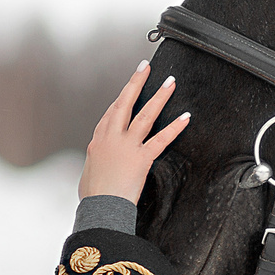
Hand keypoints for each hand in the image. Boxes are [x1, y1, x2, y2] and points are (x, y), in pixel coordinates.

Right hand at [80, 61, 187, 204]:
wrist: (100, 208)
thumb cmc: (94, 197)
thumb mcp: (89, 175)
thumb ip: (98, 165)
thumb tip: (100, 167)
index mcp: (98, 141)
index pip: (110, 114)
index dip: (121, 99)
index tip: (129, 90)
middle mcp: (111, 138)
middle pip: (124, 103)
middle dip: (136, 82)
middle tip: (146, 66)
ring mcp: (126, 146)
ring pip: (145, 115)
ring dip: (159, 96)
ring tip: (170, 82)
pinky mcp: (141, 158)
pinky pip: (161, 139)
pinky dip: (175, 127)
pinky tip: (185, 117)